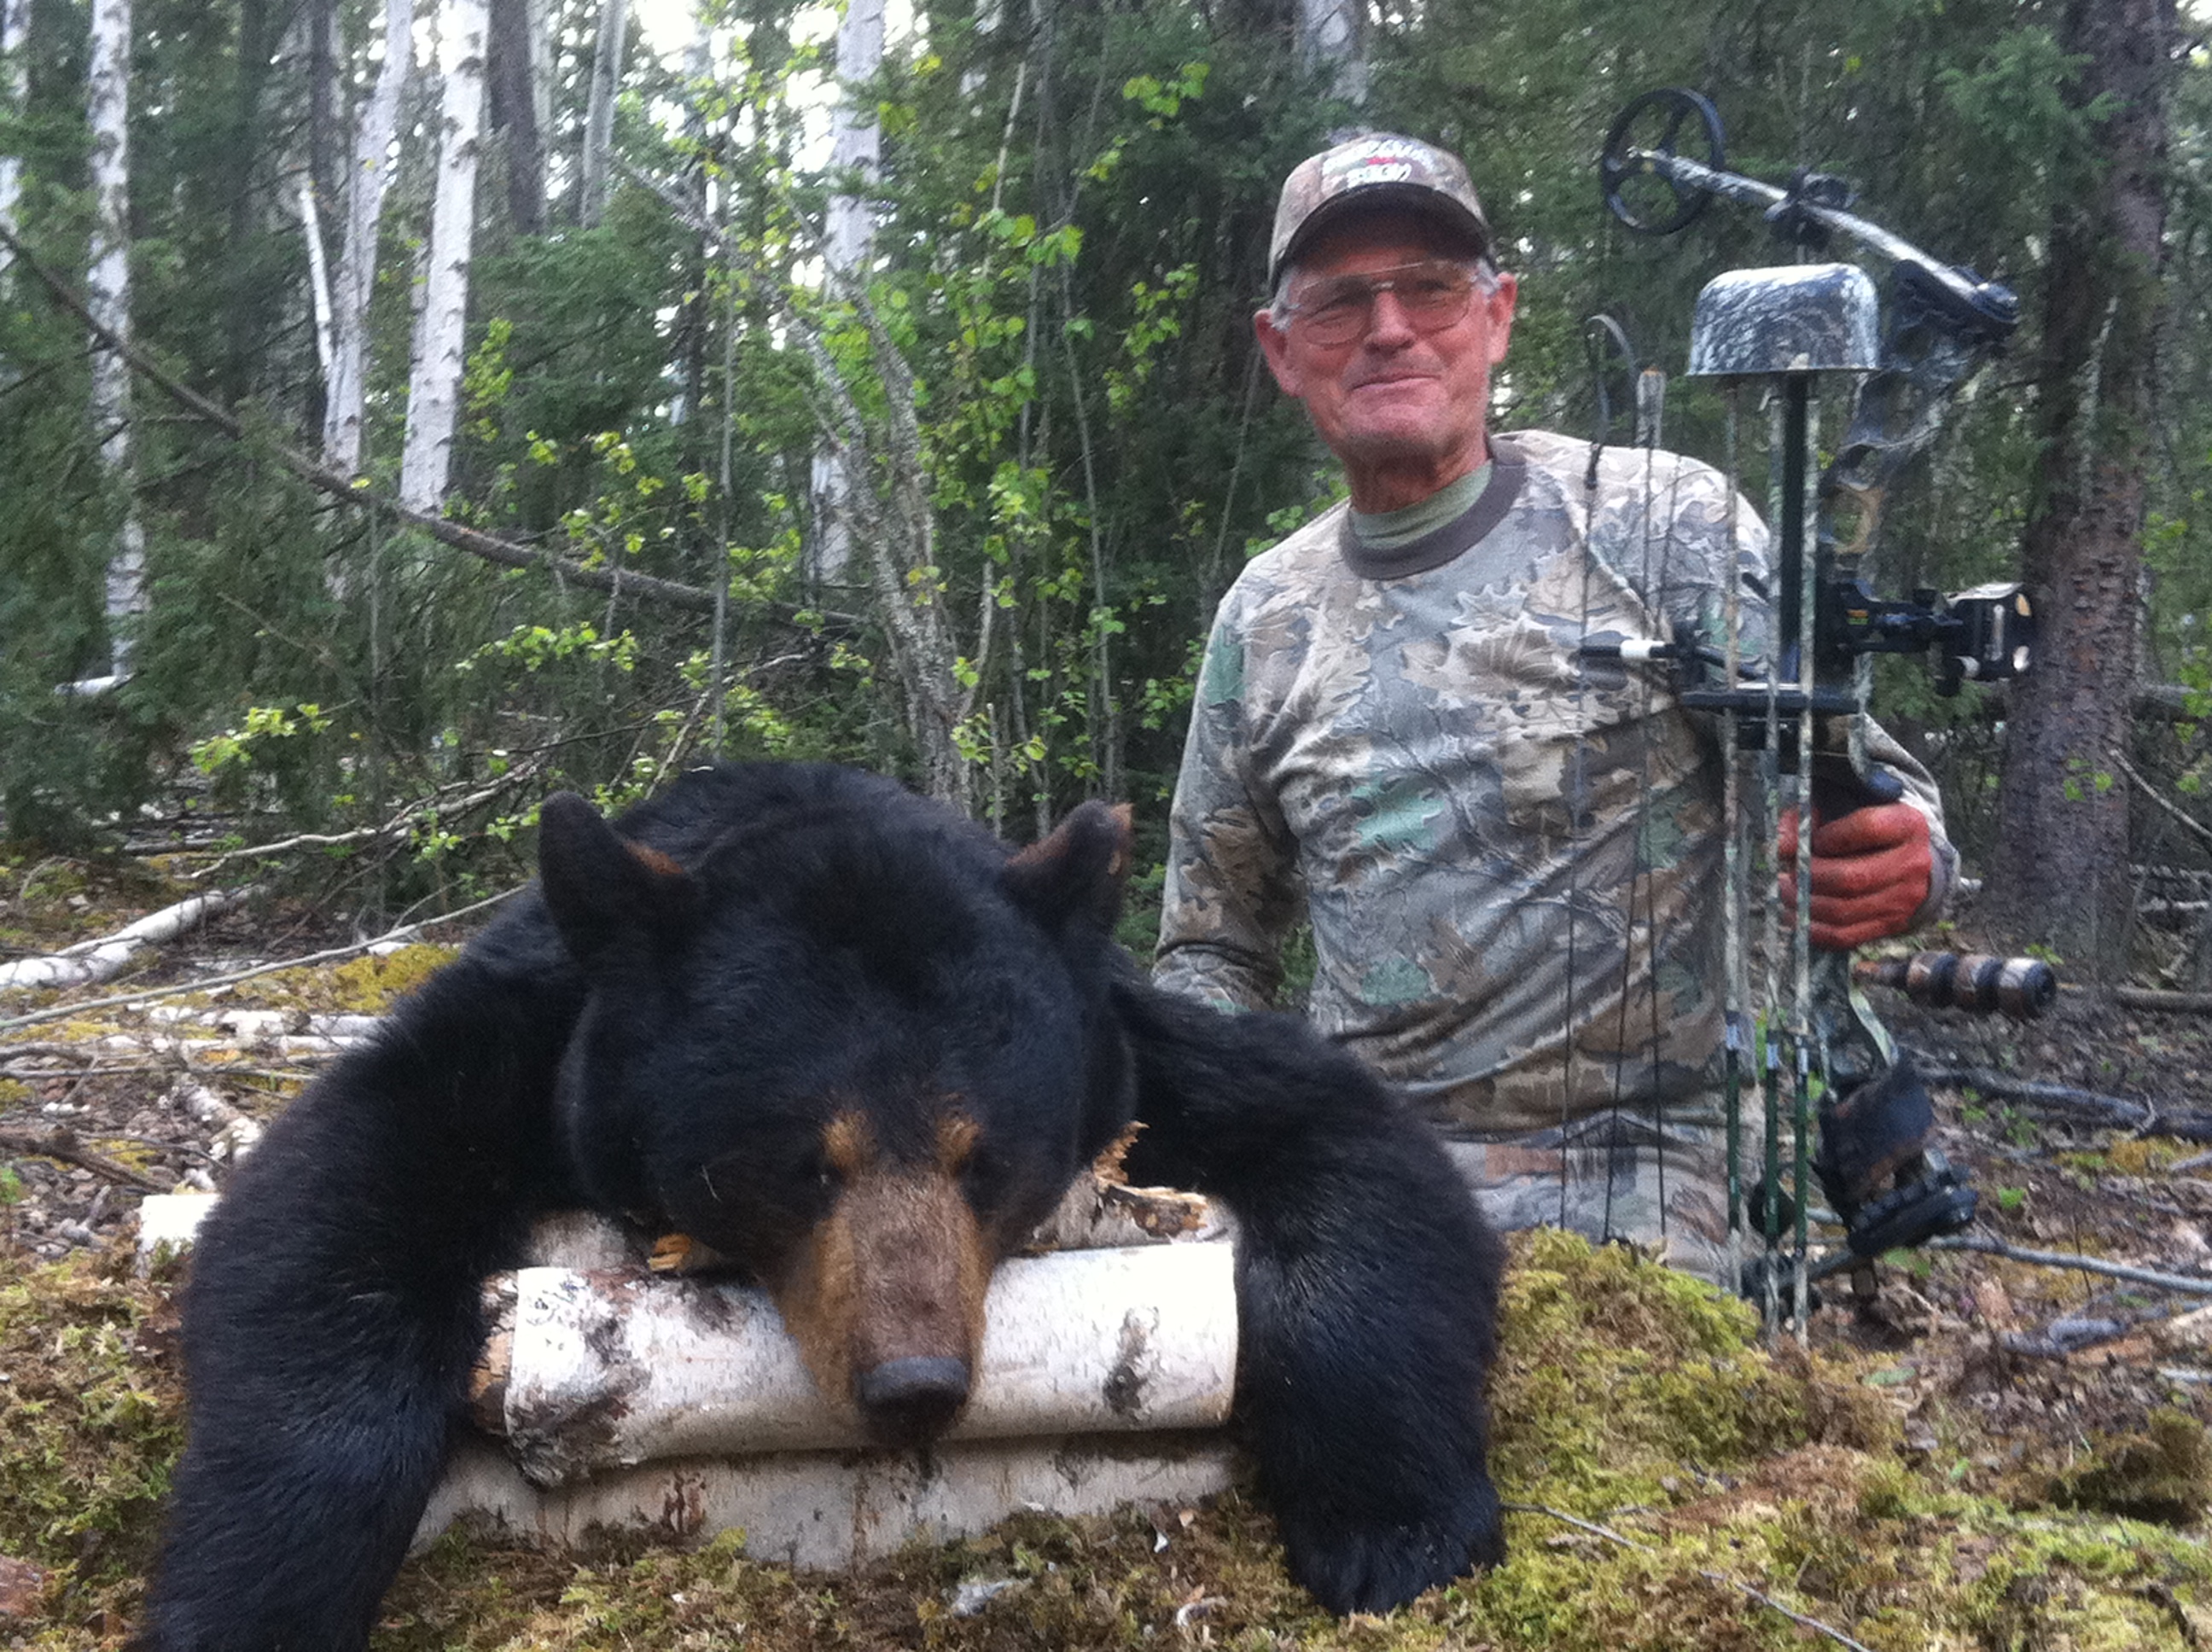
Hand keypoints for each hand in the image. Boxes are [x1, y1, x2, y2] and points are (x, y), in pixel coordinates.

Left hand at [1778, 801, 1932, 950]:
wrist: (1906, 862)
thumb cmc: (1865, 831)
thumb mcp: (1844, 811)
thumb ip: (1809, 818)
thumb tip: (1783, 845)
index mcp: (1907, 825)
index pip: (1867, 828)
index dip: (1830, 836)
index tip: (1811, 840)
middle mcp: (1913, 863)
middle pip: (1851, 877)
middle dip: (1810, 877)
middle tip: (1788, 873)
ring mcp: (1904, 898)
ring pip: (1844, 910)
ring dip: (1805, 903)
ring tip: (1787, 891)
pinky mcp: (1891, 925)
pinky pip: (1845, 936)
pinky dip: (1812, 929)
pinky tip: (1796, 914)